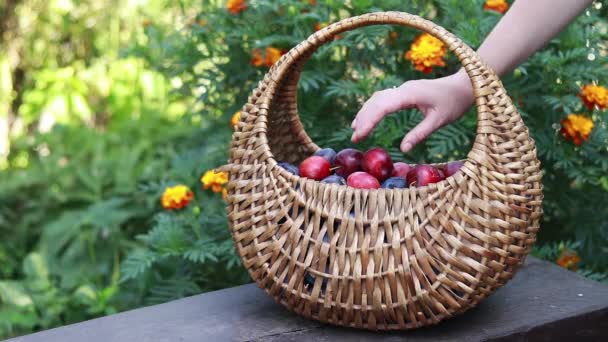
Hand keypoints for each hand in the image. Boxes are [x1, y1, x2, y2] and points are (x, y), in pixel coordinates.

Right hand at [351, 71, 473, 152]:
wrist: (464, 85)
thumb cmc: (454, 103)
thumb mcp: (439, 121)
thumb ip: (420, 134)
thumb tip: (403, 149)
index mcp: (410, 94)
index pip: (383, 107)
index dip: (369, 121)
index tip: (359, 136)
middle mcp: (403, 89)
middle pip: (376, 102)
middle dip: (363, 119)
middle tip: (355, 138)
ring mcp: (403, 89)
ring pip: (377, 99)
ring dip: (365, 113)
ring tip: (356, 130)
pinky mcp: (405, 92)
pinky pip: (384, 98)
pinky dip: (373, 108)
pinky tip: (367, 118)